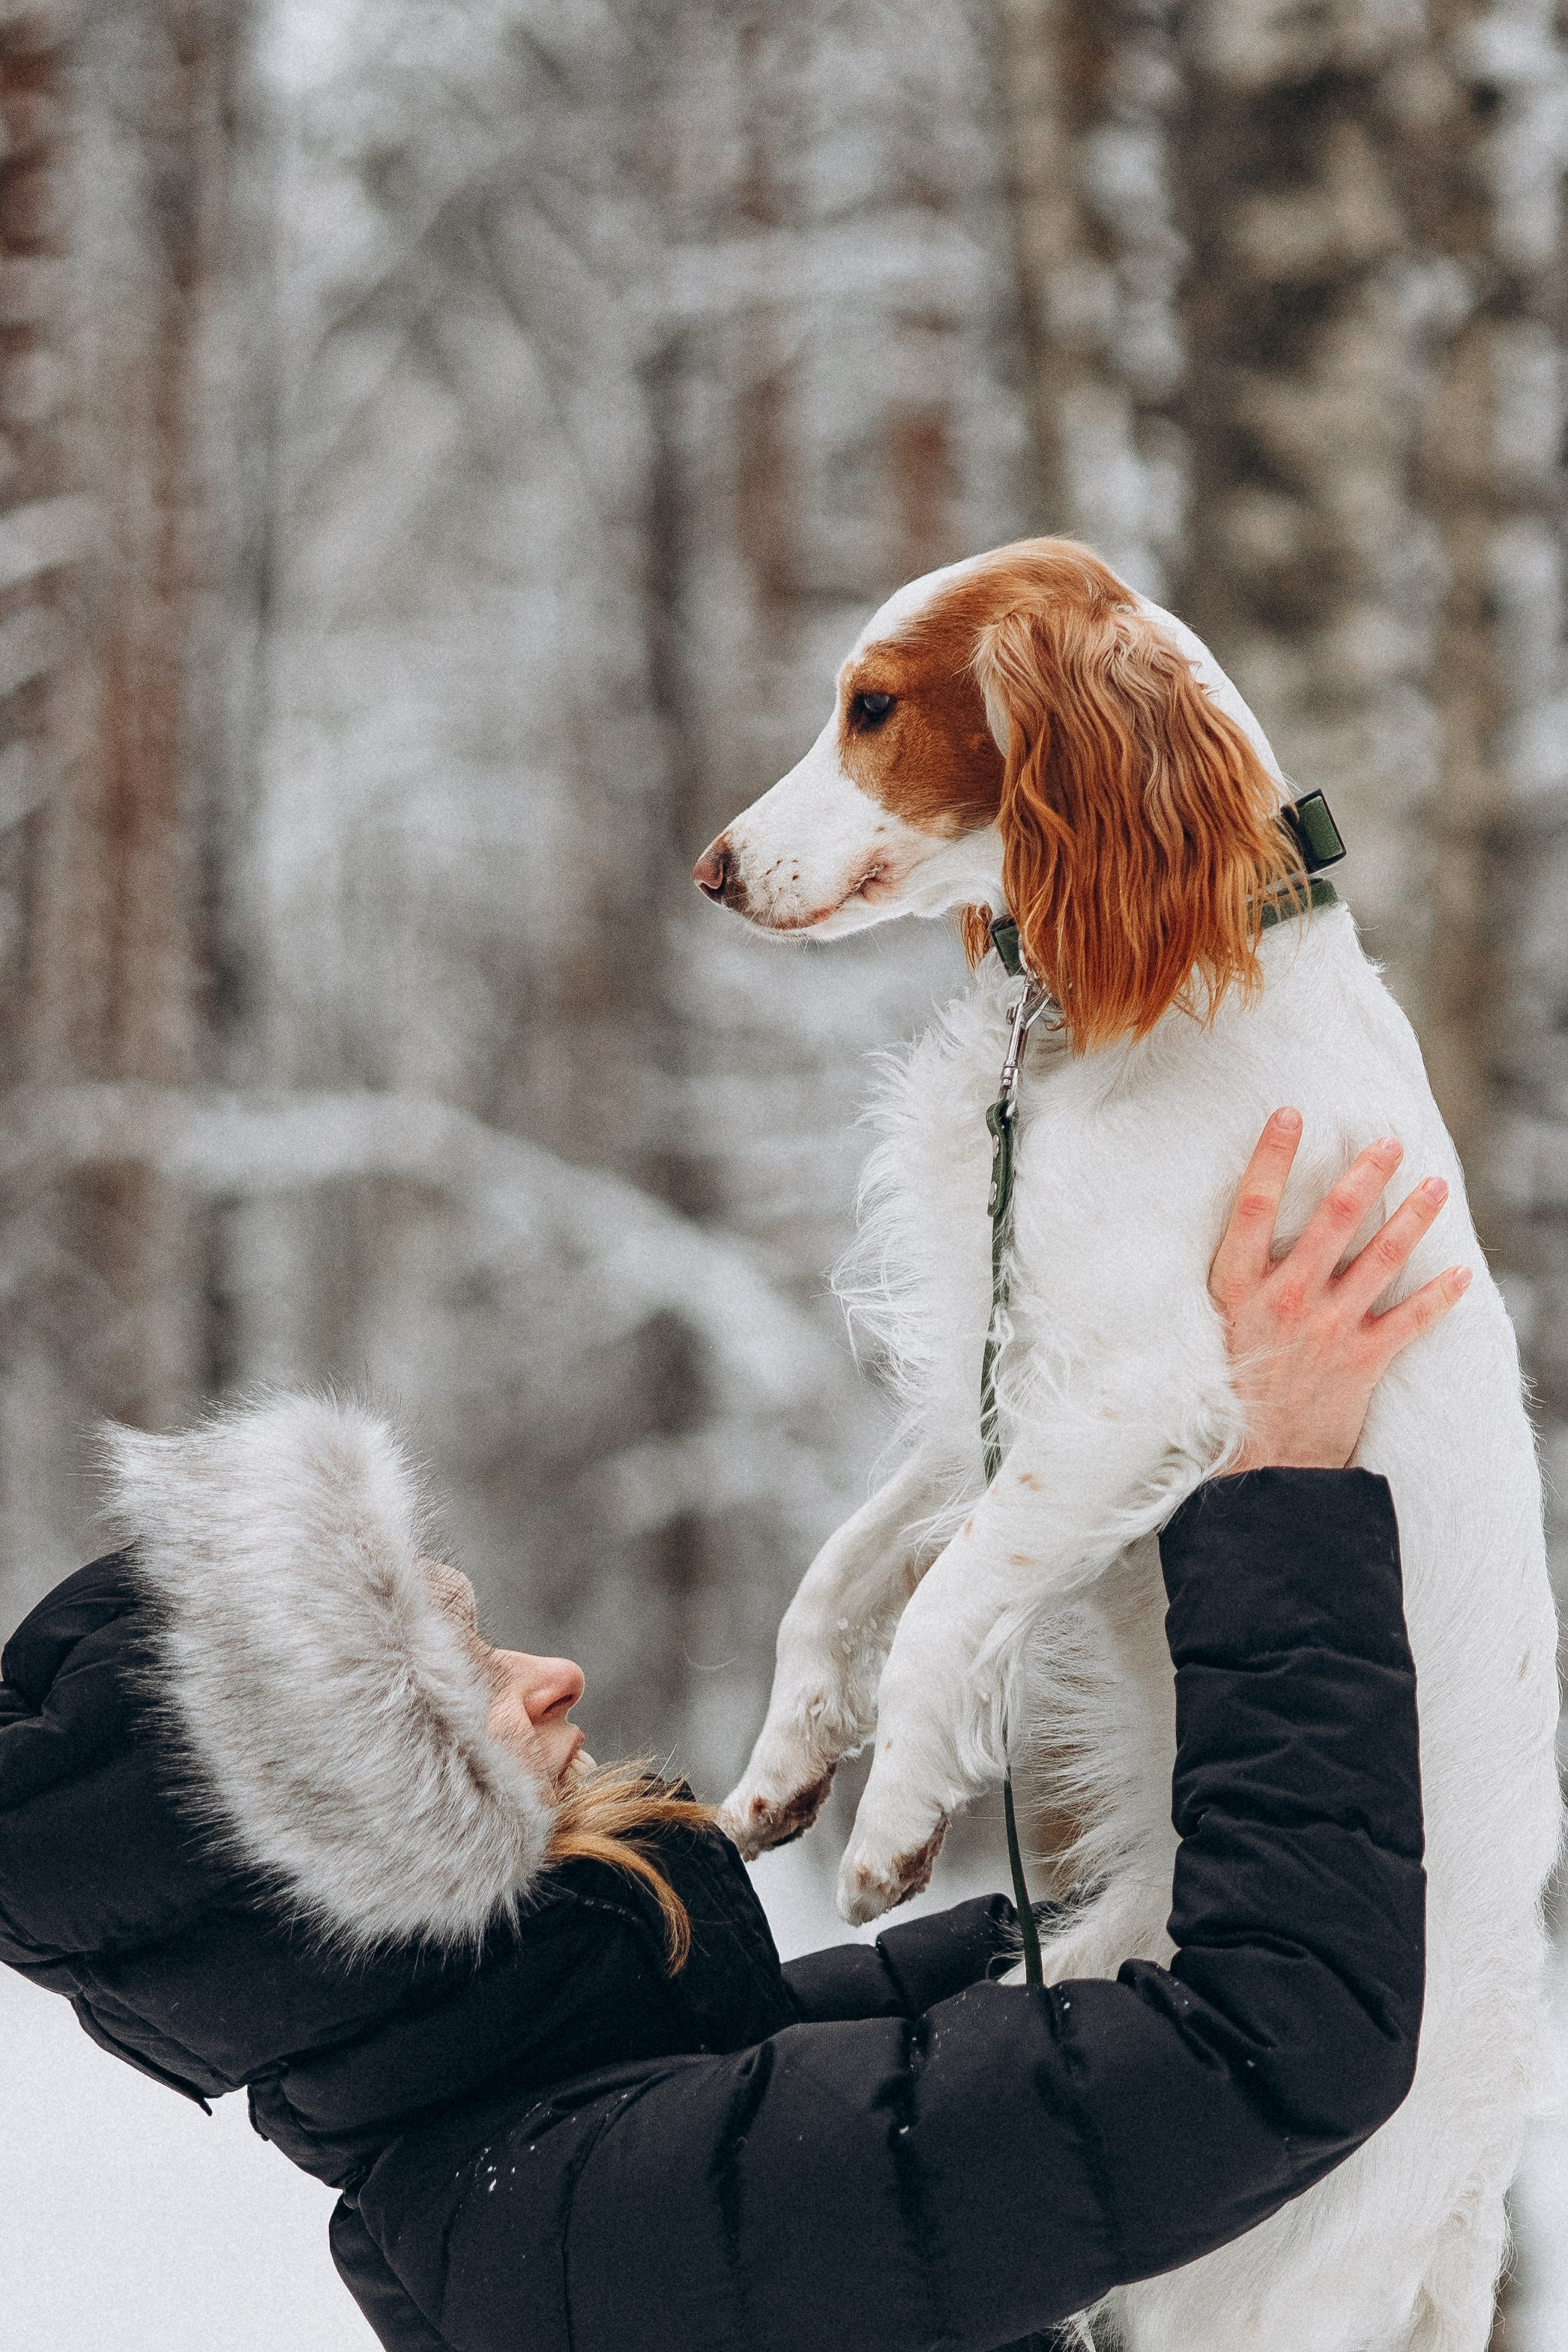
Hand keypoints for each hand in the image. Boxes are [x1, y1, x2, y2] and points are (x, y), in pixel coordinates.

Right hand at [1209, 1109, 1471, 1473]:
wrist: (1254, 1464)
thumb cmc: (1226, 1390)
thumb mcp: (1212, 1326)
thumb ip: (1236, 1280)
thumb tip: (1246, 1230)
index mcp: (1239, 1286)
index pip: (1253, 1205)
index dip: (1272, 1155)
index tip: (1291, 1114)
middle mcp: (1285, 1298)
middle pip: (1333, 1218)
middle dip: (1365, 1174)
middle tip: (1389, 1141)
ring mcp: (1328, 1328)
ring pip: (1381, 1258)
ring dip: (1413, 1218)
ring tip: (1435, 1186)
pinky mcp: (1362, 1360)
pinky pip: (1411, 1319)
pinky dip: (1440, 1297)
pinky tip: (1462, 1273)